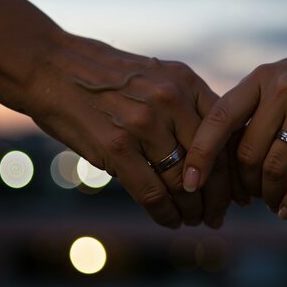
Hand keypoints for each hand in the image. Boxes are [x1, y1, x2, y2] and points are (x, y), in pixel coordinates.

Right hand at [24, 33, 236, 227]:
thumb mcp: (155, 76)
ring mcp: (143, 124)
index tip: (235, 192)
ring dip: (191, 210)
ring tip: (193, 220)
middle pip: (210, 162)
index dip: (232, 170)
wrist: (51, 65)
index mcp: (185, 82)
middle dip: (217, 197)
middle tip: (217, 216)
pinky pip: (153, 192)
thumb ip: (185, 106)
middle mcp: (170, 100)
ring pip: (182, 182)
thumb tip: (214, 152)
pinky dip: (165, 214)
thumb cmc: (106, 77)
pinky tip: (170, 221)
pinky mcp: (116, 146)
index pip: (224, 135)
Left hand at [184, 31, 286, 218]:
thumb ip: (258, 105)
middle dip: (242, 184)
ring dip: (268, 195)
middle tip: (248, 197)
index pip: (218, 120)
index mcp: (262, 78)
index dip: (199, 155)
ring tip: (270, 203)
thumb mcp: (286, 76)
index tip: (188, 183)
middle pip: (246, 153)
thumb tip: (228, 150)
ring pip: (275, 167)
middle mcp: (281, 89)